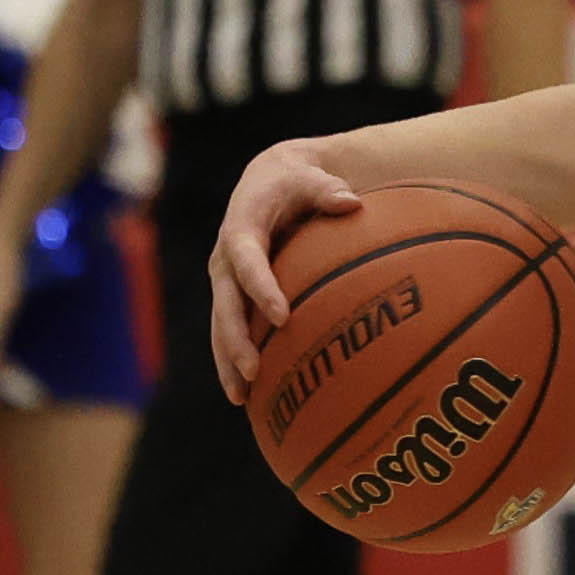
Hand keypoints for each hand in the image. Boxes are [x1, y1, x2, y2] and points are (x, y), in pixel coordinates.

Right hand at [209, 146, 361, 400]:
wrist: (266, 181)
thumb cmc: (295, 181)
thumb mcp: (311, 178)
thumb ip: (328, 190)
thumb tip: (352, 202)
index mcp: (241, 230)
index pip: (248, 262)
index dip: (261, 288)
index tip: (281, 317)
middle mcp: (225, 260)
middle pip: (226, 304)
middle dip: (236, 339)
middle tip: (254, 370)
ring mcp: (225, 280)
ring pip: (221, 325)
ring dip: (228, 361)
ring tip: (241, 397)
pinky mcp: (231, 294)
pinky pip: (229, 330)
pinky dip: (233, 360)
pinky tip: (248, 395)